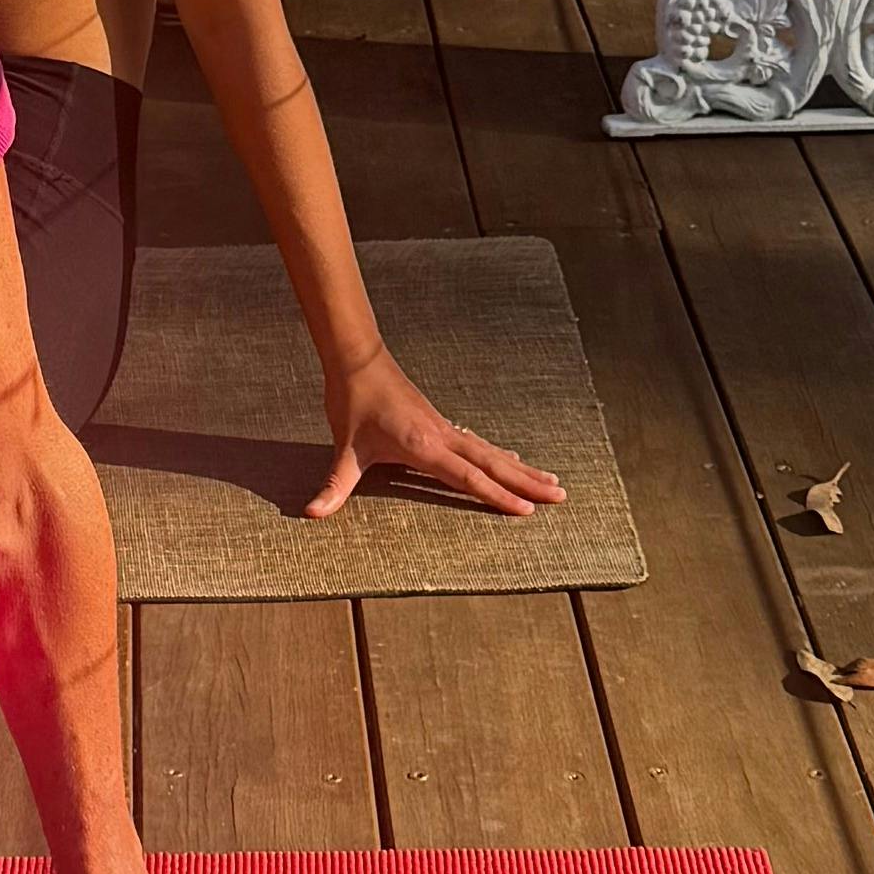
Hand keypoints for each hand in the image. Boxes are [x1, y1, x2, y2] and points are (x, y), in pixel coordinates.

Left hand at [305, 340, 567, 523]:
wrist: (358, 359)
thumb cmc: (353, 402)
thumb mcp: (344, 448)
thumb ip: (334, 484)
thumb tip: (311, 513)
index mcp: (425, 446)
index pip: (468, 476)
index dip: (497, 495)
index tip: (528, 510)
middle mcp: (443, 436)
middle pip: (494, 463)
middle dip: (527, 482)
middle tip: (561, 495)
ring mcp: (445, 428)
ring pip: (492, 452)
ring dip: (522, 468)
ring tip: (552, 482)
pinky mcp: (440, 422)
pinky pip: (478, 443)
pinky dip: (499, 454)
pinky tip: (511, 458)